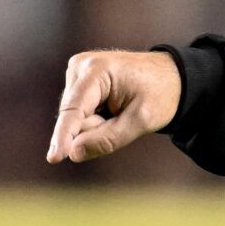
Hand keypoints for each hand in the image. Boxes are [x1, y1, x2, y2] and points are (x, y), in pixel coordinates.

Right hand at [46, 50, 182, 163]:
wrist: (170, 76)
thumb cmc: (159, 94)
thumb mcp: (142, 120)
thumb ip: (109, 139)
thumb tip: (74, 153)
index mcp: (97, 70)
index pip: (74, 109)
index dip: (64, 136)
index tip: (54, 158)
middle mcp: (80, 67)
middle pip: (74, 116)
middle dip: (96, 128)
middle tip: (124, 116)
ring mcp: (77, 73)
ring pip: (76, 118)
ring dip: (97, 124)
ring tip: (121, 110)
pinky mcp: (78, 82)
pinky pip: (79, 113)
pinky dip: (96, 119)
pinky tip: (113, 108)